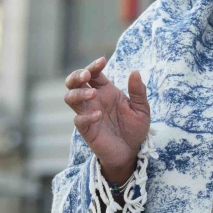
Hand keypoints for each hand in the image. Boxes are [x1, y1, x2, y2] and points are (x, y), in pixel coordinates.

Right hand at [64, 56, 150, 182]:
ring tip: (93, 94)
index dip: (93, 66)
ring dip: (78, 93)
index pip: (93, 73)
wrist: (132, 151)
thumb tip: (135, 72)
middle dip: (76, 75)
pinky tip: (98, 115)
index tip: (102, 61)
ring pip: (70, 98)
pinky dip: (86, 116)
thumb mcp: (141, 108)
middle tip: (86, 75)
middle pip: (74, 82)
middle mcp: (94, 100)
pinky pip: (79, 120)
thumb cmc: (135, 127)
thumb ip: (138, 91)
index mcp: (106, 91)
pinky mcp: (86, 129)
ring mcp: (88, 113)